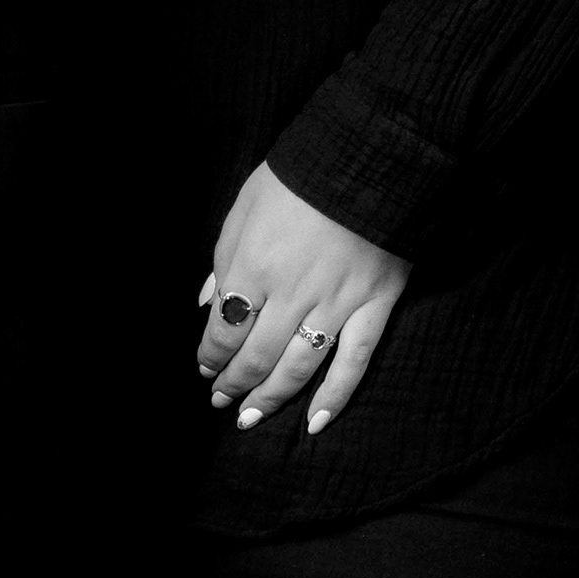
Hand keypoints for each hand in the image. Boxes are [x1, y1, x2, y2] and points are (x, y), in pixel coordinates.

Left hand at [195, 163, 409, 437]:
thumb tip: (208, 303)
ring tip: (250, 417)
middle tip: (220, 399)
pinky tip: (316, 423)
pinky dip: (335, 396)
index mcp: (253, 266)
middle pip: (255, 355)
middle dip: (232, 383)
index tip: (204, 366)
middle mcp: (291, 294)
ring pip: (297, 368)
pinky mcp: (374, 306)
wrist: (370, 154)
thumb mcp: (245, 205)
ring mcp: (336, 303)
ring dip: (270, 398)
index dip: (210, 354)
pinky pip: (354, 362)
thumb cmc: (299, 175)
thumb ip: (224, 257)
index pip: (224, 329)